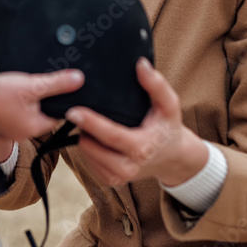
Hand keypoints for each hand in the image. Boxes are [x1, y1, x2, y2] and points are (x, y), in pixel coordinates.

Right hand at [0, 69, 84, 142]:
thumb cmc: (1, 92)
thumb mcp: (33, 85)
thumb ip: (57, 83)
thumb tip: (79, 80)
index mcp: (33, 128)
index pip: (56, 117)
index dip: (58, 101)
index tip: (58, 89)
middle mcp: (22, 134)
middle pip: (42, 116)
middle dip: (43, 100)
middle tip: (38, 86)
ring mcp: (8, 131)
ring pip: (28, 115)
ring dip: (29, 102)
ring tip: (23, 89)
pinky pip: (15, 115)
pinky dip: (16, 105)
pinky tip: (12, 94)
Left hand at [65, 58, 207, 186]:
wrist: (172, 158)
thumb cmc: (168, 128)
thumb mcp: (169, 105)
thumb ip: (156, 85)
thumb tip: (140, 65)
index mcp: (141, 148)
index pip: (110, 135)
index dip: (90, 122)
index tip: (74, 111)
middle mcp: (128, 167)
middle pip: (92, 147)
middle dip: (82, 128)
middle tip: (75, 111)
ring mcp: (119, 177)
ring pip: (87, 155)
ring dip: (84, 137)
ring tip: (89, 122)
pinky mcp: (111, 181)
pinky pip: (89, 163)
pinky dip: (89, 149)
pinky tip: (95, 137)